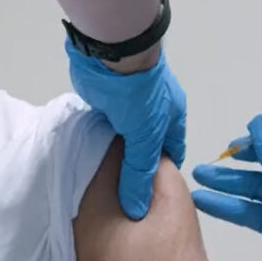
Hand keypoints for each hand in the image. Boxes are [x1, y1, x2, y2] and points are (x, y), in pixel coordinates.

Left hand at [65, 38, 185, 219]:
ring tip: (101, 186)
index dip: (163, 176)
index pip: (172, 153)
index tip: (149, 198)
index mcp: (172, 117)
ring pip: (123, 138)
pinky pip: (103, 127)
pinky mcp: (105, 100)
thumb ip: (140, 171)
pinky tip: (89, 159)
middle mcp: (153, 112)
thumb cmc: (140, 92)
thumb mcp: (145, 136)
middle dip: (136, 168)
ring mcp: (128, 105)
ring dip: (114, 155)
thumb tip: (137, 209)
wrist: (110, 51)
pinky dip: (98, 141)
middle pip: (146, 147)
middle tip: (121, 197)